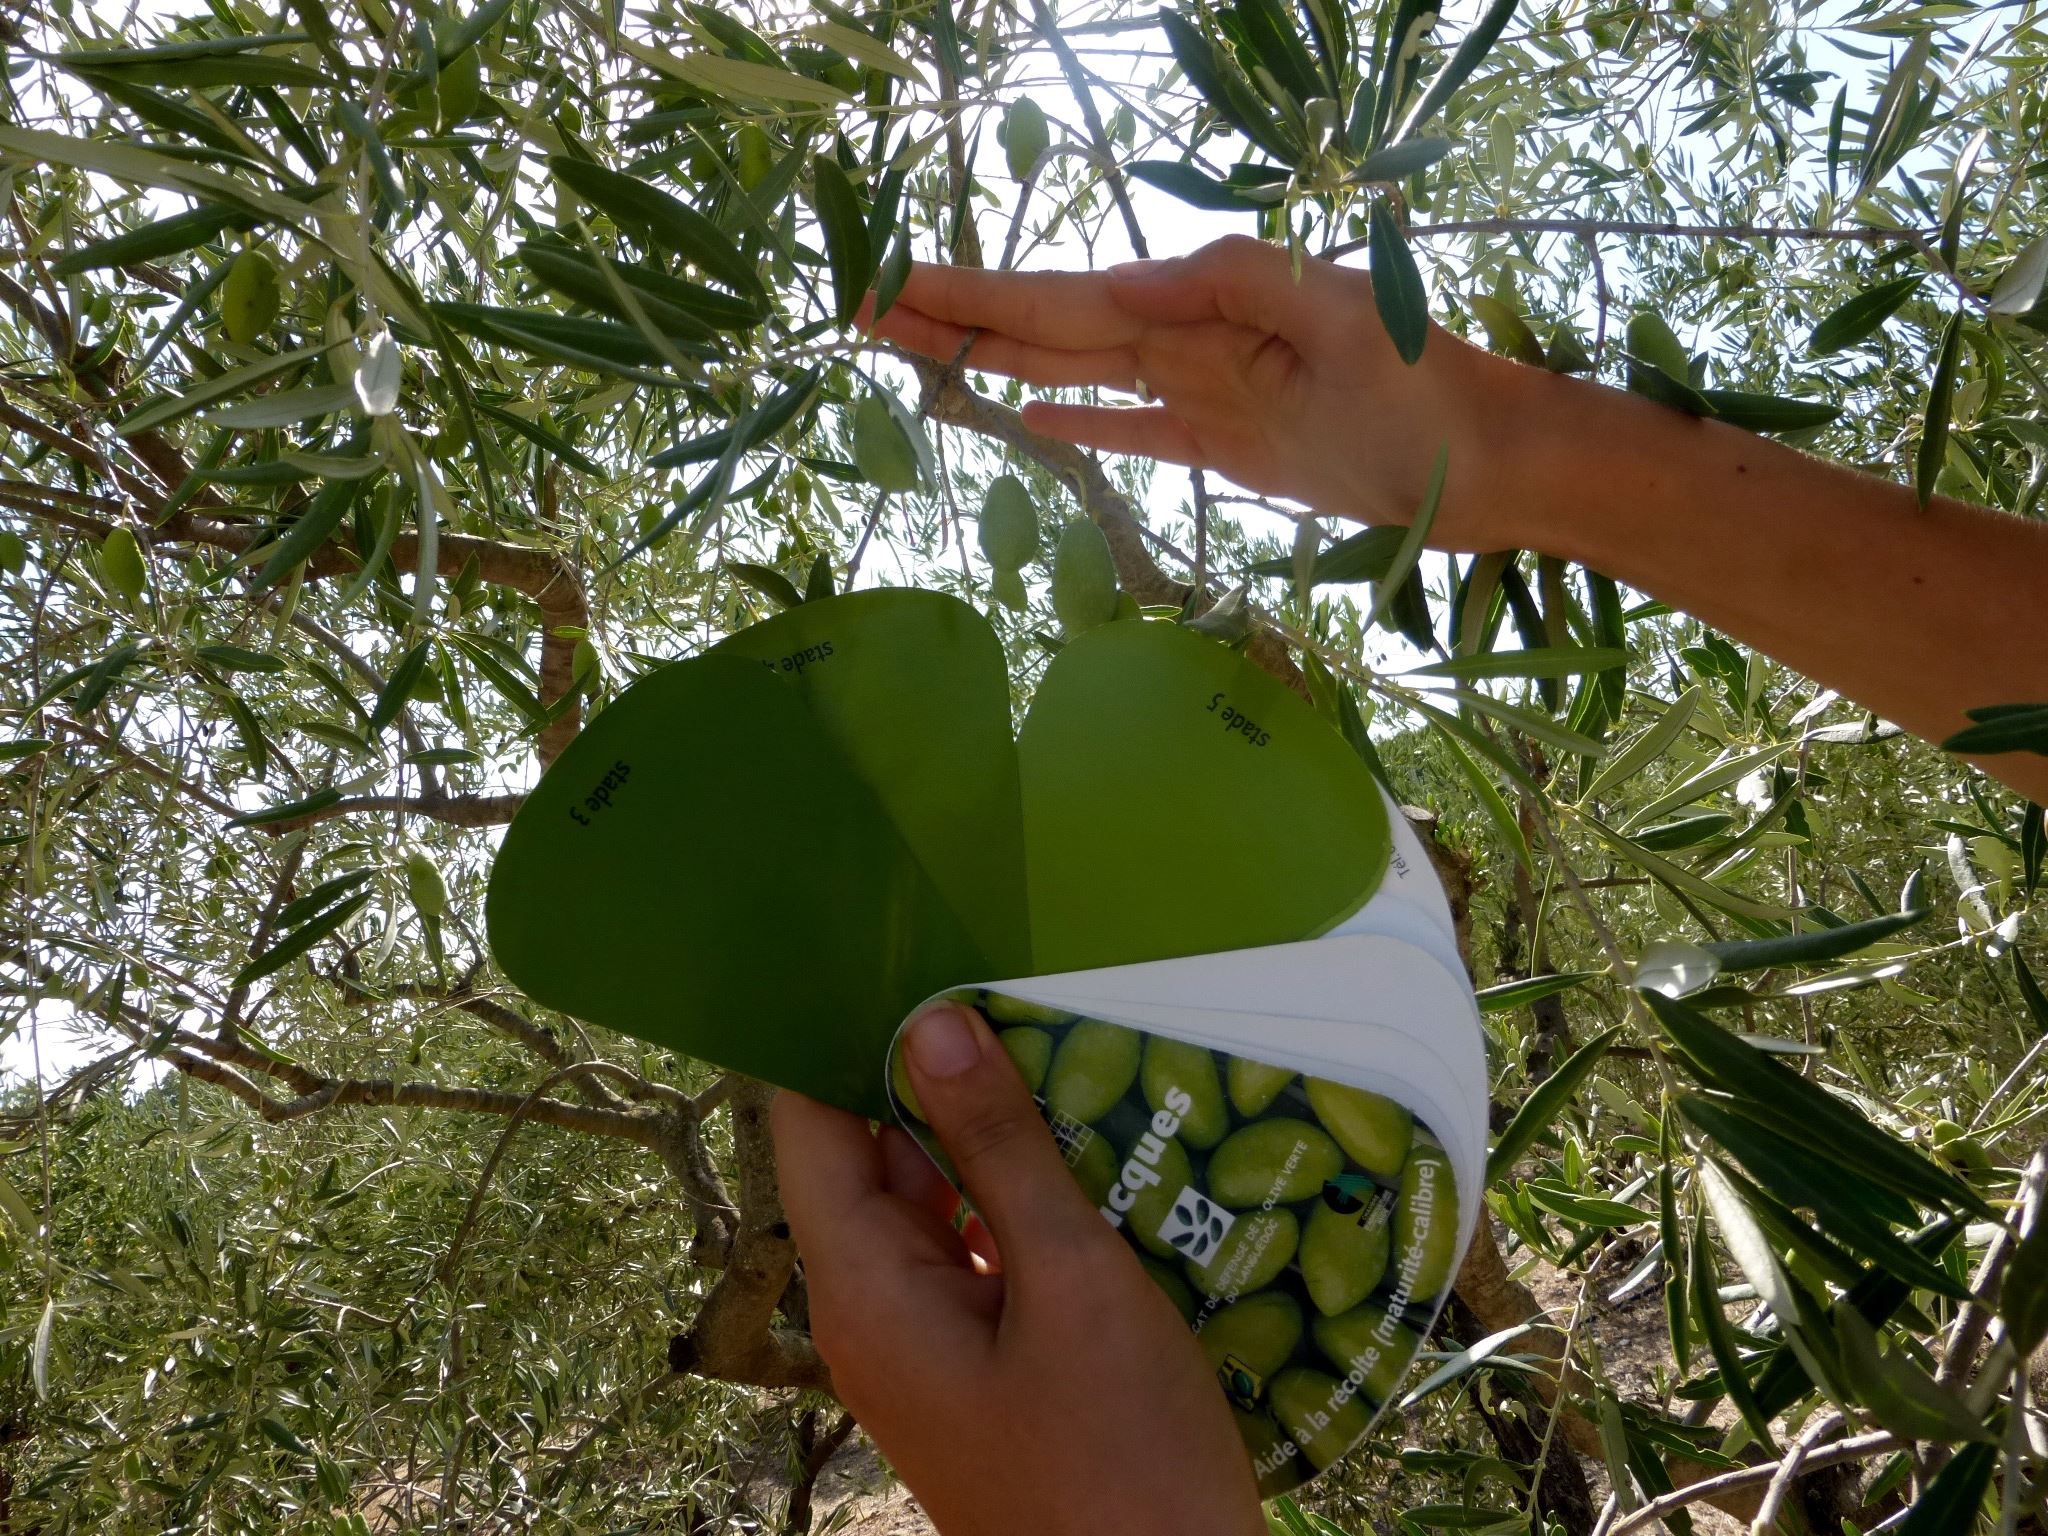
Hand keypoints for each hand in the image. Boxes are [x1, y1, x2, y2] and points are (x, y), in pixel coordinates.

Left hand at [772, 1001, 1265, 1535]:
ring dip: (987, 1134)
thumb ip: (1000, 1149)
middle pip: (875, 1158)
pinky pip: (979, 1254)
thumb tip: (931, 1022)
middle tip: (990, 965)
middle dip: (928, 1072)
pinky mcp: (984, 1365)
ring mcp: (930, 1344)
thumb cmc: (1120, 1455)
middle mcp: (876, 1313)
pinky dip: (1019, 1198)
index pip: (809, 1128)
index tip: (879, 939)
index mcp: (865, 1290)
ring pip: (935, 1203)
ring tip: (1049, 1031)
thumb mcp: (1071, 1281)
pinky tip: (1086, 1145)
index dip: (832, 1034)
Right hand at [866, 234, 1521, 548]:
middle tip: (859, 307)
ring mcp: (1200, 395)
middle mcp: (1186, 341)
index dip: (977, 290)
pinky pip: (1132, 430)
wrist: (1489, 461)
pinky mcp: (1224, 447)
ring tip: (915, 350)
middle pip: (1048, 327)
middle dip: (958, 315)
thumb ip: (1230, 283)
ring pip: (1073, 373)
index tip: (894, 279)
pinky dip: (1078, 423)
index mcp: (1202, 300)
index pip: (1064, 295)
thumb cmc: (1425, 385)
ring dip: (996, 359)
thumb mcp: (1337, 315)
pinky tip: (1025, 416)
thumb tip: (1113, 280)